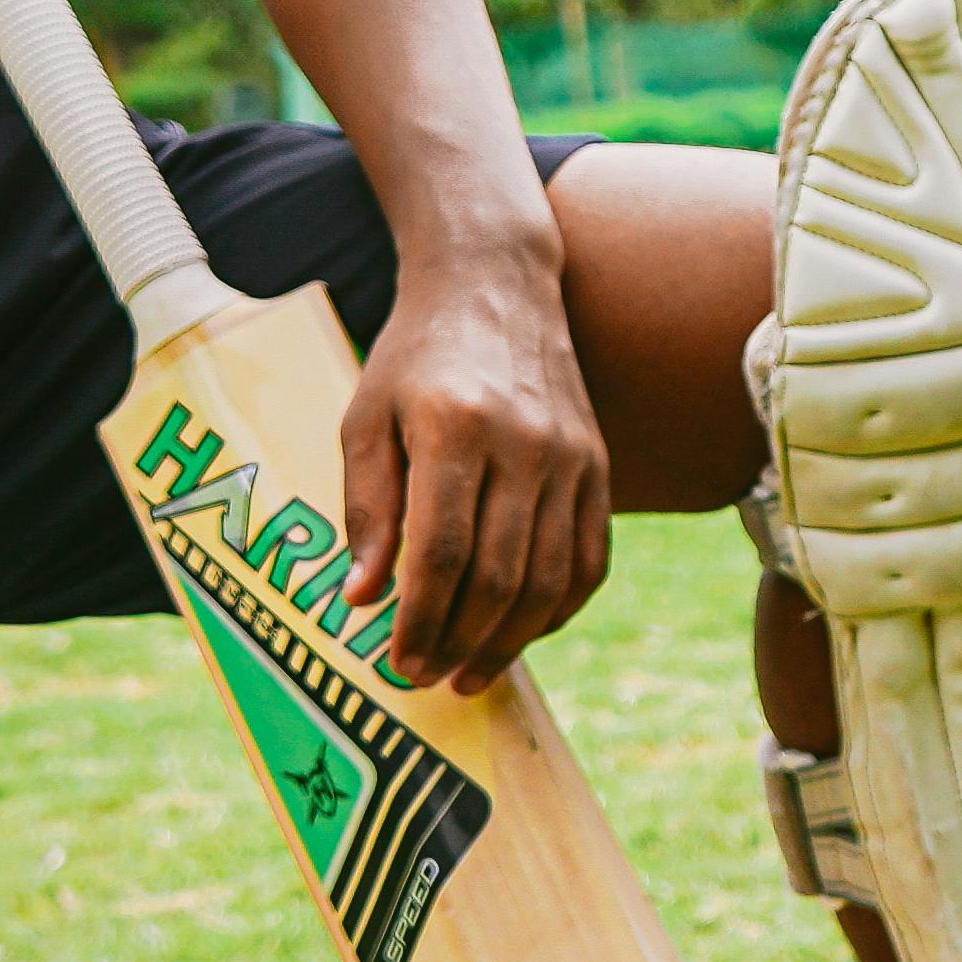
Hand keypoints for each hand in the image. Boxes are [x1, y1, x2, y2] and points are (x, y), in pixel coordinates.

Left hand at [338, 235, 611, 695]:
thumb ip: (367, 509)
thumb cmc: (413, 357)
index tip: (398, 663)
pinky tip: (522, 633)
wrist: (494, 284)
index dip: (422, 620)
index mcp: (456, 428)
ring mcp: (573, 455)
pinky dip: (559, 609)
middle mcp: (525, 443)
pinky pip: (590, 558)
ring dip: (510, 640)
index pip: (445, 552)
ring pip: (551, 579)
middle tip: (428, 677)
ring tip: (470, 673)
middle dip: (461, 642)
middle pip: (502, 576)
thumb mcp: (365, 419)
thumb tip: (363, 600)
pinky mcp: (598, 464)